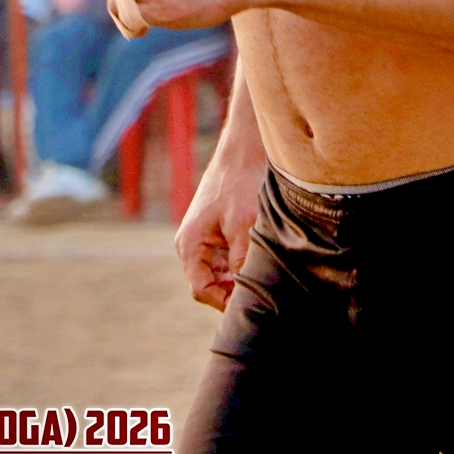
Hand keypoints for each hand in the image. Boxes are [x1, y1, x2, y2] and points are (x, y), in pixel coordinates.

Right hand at [175, 136, 266, 310]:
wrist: (244, 151)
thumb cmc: (242, 183)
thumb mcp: (245, 224)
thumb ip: (241, 259)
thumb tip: (244, 291)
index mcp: (190, 245)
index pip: (201, 290)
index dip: (225, 302)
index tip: (251, 302)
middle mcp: (191, 245)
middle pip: (208, 284)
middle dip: (232, 291)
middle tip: (262, 292)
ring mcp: (203, 239)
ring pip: (218, 273)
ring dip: (237, 277)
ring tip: (263, 275)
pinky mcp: (216, 232)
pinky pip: (225, 259)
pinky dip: (240, 263)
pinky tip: (260, 260)